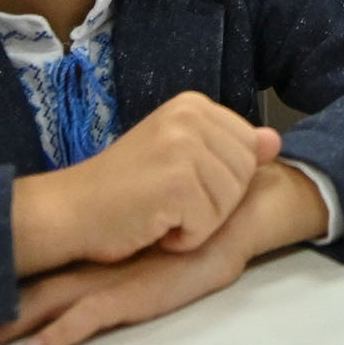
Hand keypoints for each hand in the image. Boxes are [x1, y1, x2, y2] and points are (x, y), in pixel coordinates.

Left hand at [0, 164, 324, 344]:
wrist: (231, 216)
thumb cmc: (190, 230)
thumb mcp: (146, 240)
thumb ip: (118, 244)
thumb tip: (90, 253)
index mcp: (89, 250)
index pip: (33, 265)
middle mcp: (90, 263)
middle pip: (25, 286)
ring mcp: (108, 279)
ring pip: (45, 304)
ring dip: (6, 326)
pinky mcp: (131, 295)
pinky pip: (87, 319)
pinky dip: (59, 337)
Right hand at [12, 92, 278, 271]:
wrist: (69, 211)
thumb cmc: (121, 191)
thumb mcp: (180, 160)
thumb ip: (229, 149)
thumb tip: (274, 140)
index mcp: (193, 105)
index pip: (248, 149)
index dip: (219, 180)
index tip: (175, 181)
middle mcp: (190, 116)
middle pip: (245, 176)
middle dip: (213, 204)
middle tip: (166, 201)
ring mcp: (184, 147)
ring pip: (230, 203)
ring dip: (197, 223)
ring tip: (157, 212)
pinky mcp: (177, 182)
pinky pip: (207, 226)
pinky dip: (181, 240)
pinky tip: (151, 226)